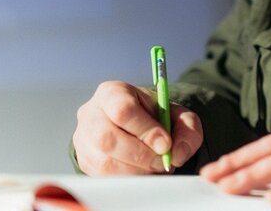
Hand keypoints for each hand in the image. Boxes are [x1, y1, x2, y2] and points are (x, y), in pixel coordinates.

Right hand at [73, 80, 202, 174]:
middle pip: (107, 138)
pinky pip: (103, 177)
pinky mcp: (84, 160)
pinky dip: (127, 178)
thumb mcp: (178, 114)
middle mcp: (91, 113)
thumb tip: (176, 152)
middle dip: (140, 155)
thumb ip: (187, 127)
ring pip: (105, 162)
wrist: (140, 127)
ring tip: (154, 165)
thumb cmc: (156, 117)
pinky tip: (141, 170)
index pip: (123, 110)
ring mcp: (83, 139)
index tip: (165, 143)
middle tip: (162, 161)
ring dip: (136, 170)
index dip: (145, 130)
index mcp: (112, 92)